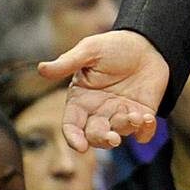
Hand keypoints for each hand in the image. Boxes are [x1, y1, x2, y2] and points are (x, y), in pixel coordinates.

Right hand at [39, 30, 169, 152]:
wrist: (148, 43)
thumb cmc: (114, 46)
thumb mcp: (90, 50)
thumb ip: (67, 63)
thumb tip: (41, 69)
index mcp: (81, 99)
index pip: (72, 125)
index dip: (73, 137)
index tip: (80, 146)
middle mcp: (99, 111)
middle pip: (94, 136)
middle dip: (102, 139)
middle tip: (113, 138)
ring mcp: (120, 115)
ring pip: (118, 134)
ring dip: (125, 129)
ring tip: (135, 117)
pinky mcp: (141, 115)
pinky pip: (142, 133)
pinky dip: (145, 131)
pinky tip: (147, 119)